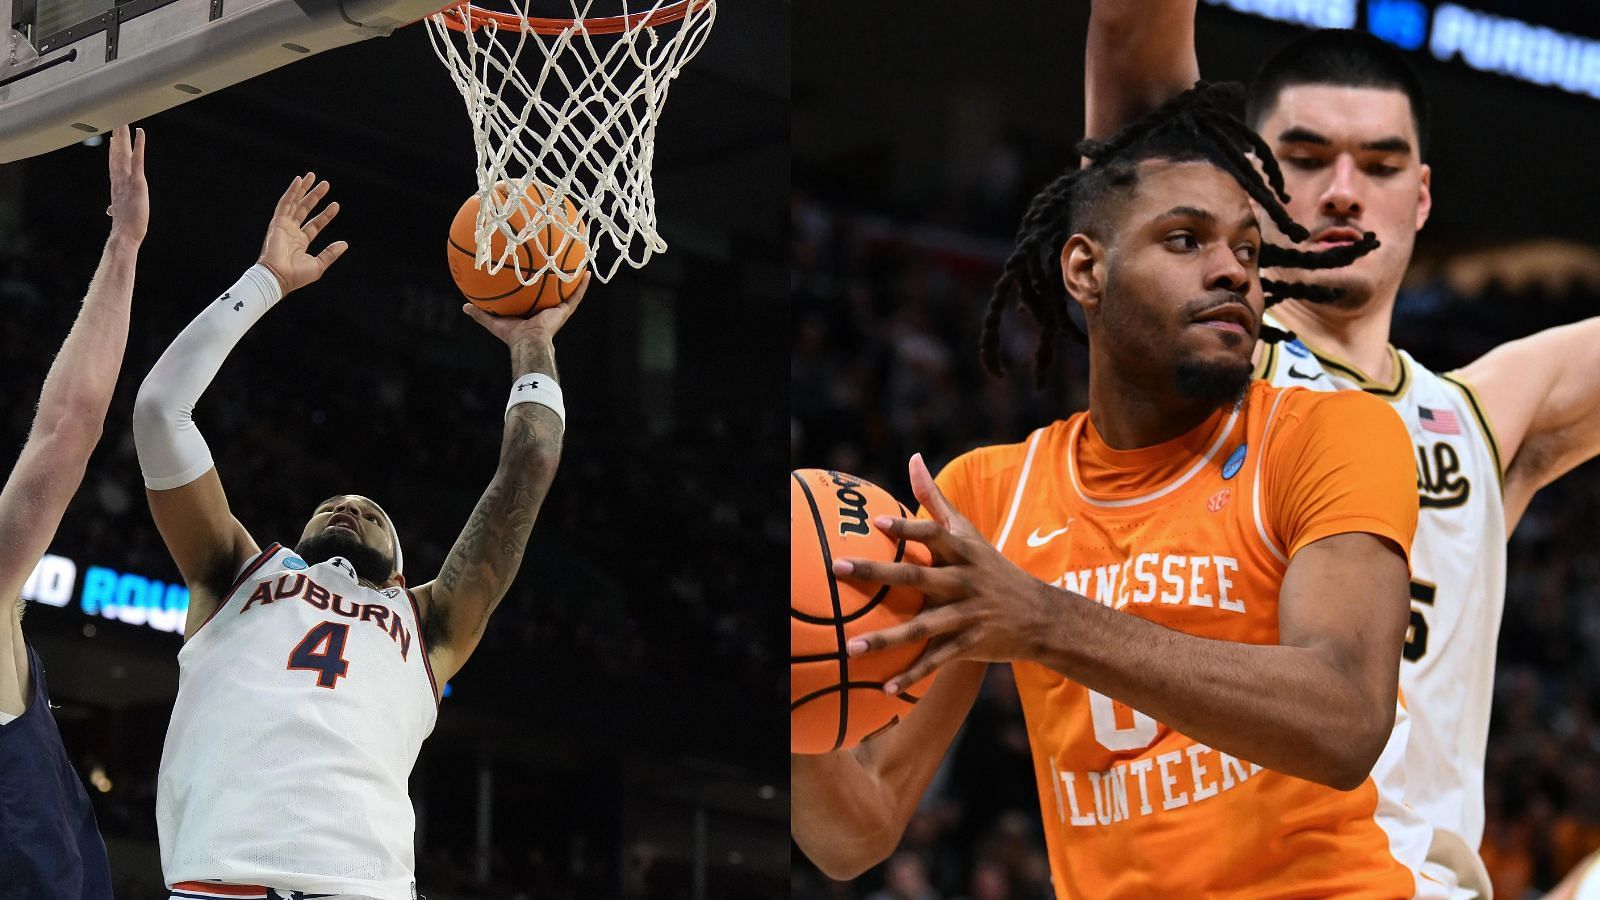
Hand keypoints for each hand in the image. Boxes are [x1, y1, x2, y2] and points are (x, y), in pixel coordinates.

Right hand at [106, 125, 147, 241]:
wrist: (124, 235)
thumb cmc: (125, 226)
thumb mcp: (120, 213)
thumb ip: (114, 207)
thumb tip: (109, 210)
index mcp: (117, 185)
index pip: (114, 164)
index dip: (113, 150)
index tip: (113, 138)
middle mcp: (120, 179)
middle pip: (117, 154)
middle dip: (117, 137)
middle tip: (116, 120)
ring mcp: (127, 179)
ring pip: (124, 152)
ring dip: (124, 136)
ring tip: (123, 120)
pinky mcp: (137, 182)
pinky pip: (138, 159)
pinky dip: (139, 145)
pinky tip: (140, 132)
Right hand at [257, 173, 347, 293]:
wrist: (279, 277)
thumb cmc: (296, 276)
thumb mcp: (319, 264)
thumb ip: (331, 253)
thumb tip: (345, 244)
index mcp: (300, 242)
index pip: (315, 224)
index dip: (326, 215)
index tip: (336, 205)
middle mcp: (292, 232)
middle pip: (305, 209)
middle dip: (314, 196)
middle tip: (325, 184)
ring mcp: (284, 226)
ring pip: (295, 203)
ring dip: (303, 189)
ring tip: (312, 176)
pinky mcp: (277, 222)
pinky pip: (285, 203)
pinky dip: (291, 191)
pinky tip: (298, 181)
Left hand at [460, 271, 590, 345]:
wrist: (528, 341)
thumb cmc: (513, 335)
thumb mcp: (494, 321)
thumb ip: (480, 313)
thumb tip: (464, 306)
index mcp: (533, 312)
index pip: (535, 297)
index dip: (536, 287)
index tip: (536, 274)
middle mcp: (547, 309)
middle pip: (552, 292)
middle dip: (556, 280)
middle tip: (556, 264)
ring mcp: (558, 310)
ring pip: (568, 291)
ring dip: (574, 280)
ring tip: (578, 264)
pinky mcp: (565, 310)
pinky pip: (576, 296)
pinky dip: (582, 286)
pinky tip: (586, 273)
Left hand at [834, 453, 1056, 693]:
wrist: (1041, 616)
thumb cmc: (992, 567)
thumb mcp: (968, 533)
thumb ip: (936, 499)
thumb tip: (913, 459)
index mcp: (961, 552)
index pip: (932, 535)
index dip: (907, 527)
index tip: (877, 521)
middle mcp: (963, 581)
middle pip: (916, 577)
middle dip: (876, 571)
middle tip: (837, 568)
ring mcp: (967, 615)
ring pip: (922, 627)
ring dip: (886, 639)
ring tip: (850, 648)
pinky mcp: (970, 645)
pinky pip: (937, 661)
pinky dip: (913, 675)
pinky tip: (885, 688)